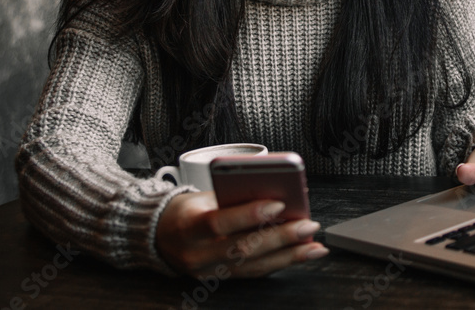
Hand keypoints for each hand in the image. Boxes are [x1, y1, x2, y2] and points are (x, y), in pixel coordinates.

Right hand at [155, 192, 327, 277]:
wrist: (160, 236)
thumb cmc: (187, 210)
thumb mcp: (203, 196)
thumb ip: (234, 197)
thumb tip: (276, 195)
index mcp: (188, 226)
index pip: (219, 223)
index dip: (249, 214)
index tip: (279, 204)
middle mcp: (197, 254)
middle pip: (243, 248)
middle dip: (281, 238)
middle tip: (308, 226)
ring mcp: (208, 271)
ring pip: (253, 266)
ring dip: (289, 256)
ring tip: (314, 246)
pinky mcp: (220, 279)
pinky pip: (254, 273)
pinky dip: (281, 263)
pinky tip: (302, 255)